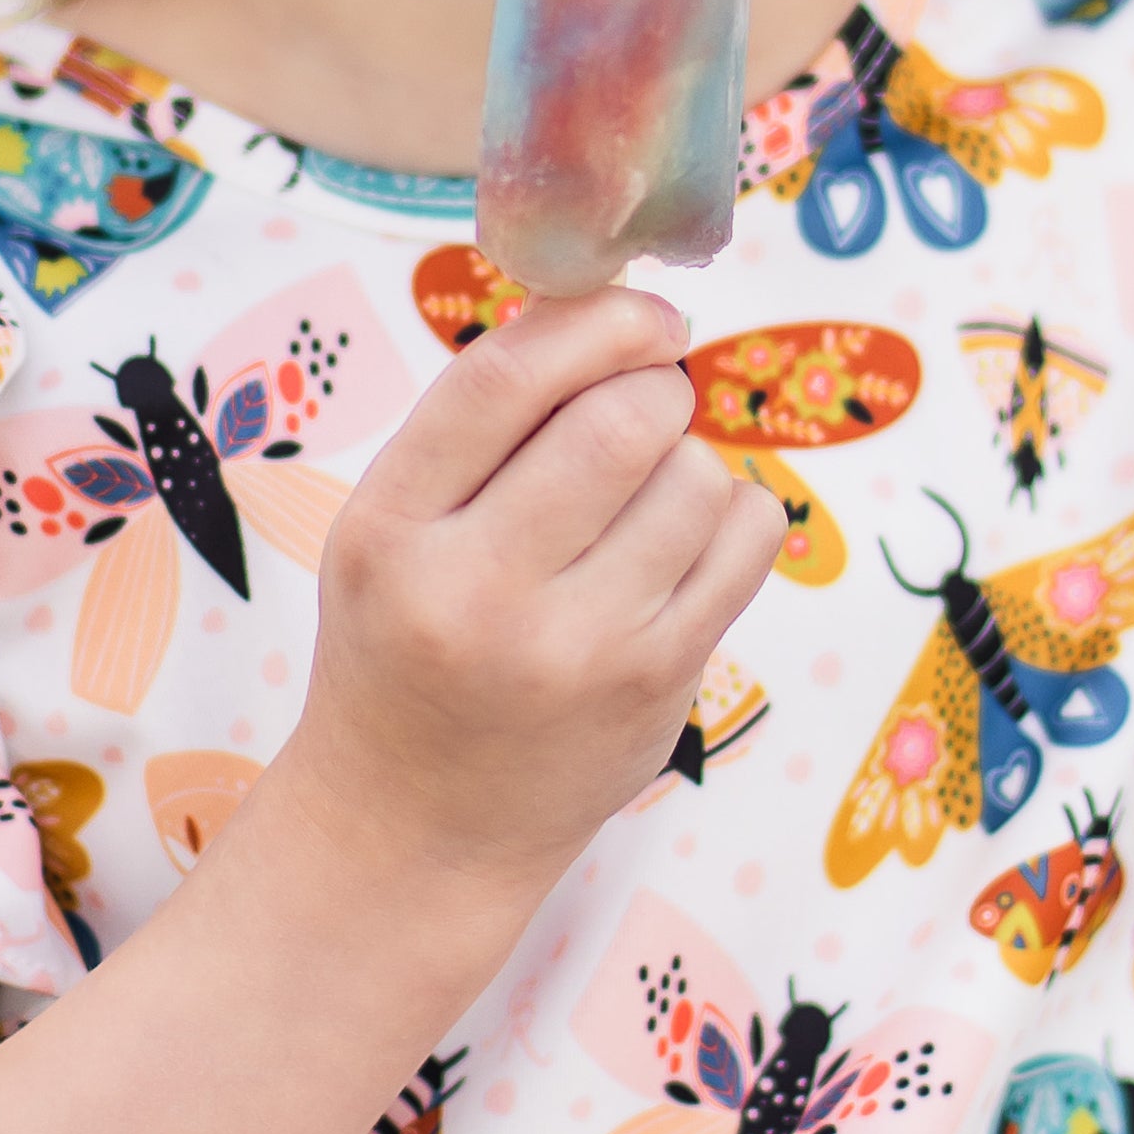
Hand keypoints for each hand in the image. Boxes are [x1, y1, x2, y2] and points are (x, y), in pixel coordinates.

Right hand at [289, 285, 783, 891]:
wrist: (413, 830)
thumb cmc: (408, 648)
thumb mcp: (388, 530)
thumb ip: (480, 426)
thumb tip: (611, 304)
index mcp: (390, 530)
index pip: (503, 379)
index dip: (594, 321)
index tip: (641, 314)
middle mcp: (476, 591)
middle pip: (618, 420)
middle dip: (653, 387)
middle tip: (643, 407)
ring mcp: (574, 650)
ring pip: (693, 479)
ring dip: (687, 462)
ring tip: (645, 502)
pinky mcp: (654, 688)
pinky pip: (745, 545)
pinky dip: (733, 517)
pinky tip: (686, 544)